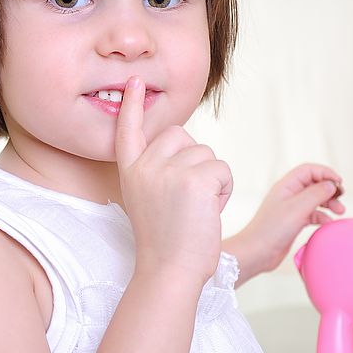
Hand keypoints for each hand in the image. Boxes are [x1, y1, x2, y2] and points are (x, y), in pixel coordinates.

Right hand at [115, 76, 232, 286]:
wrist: (169, 270)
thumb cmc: (166, 242)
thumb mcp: (149, 199)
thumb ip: (159, 171)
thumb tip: (184, 145)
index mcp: (131, 172)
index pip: (128, 130)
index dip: (132, 105)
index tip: (135, 82)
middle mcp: (146, 167)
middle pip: (181, 137)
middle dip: (194, 160)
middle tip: (188, 198)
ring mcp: (169, 171)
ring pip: (206, 155)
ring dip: (211, 180)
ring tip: (196, 210)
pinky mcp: (195, 179)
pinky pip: (222, 170)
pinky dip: (224, 190)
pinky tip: (209, 211)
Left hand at [238, 163, 344, 274]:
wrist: (257, 252)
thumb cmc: (272, 230)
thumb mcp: (298, 208)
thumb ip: (316, 194)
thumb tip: (332, 184)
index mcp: (286, 185)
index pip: (309, 170)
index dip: (325, 173)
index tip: (339, 183)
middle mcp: (289, 194)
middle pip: (314, 184)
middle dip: (330, 189)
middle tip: (341, 198)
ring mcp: (291, 208)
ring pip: (315, 199)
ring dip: (329, 203)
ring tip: (340, 211)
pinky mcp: (294, 222)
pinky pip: (312, 214)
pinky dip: (322, 216)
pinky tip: (328, 223)